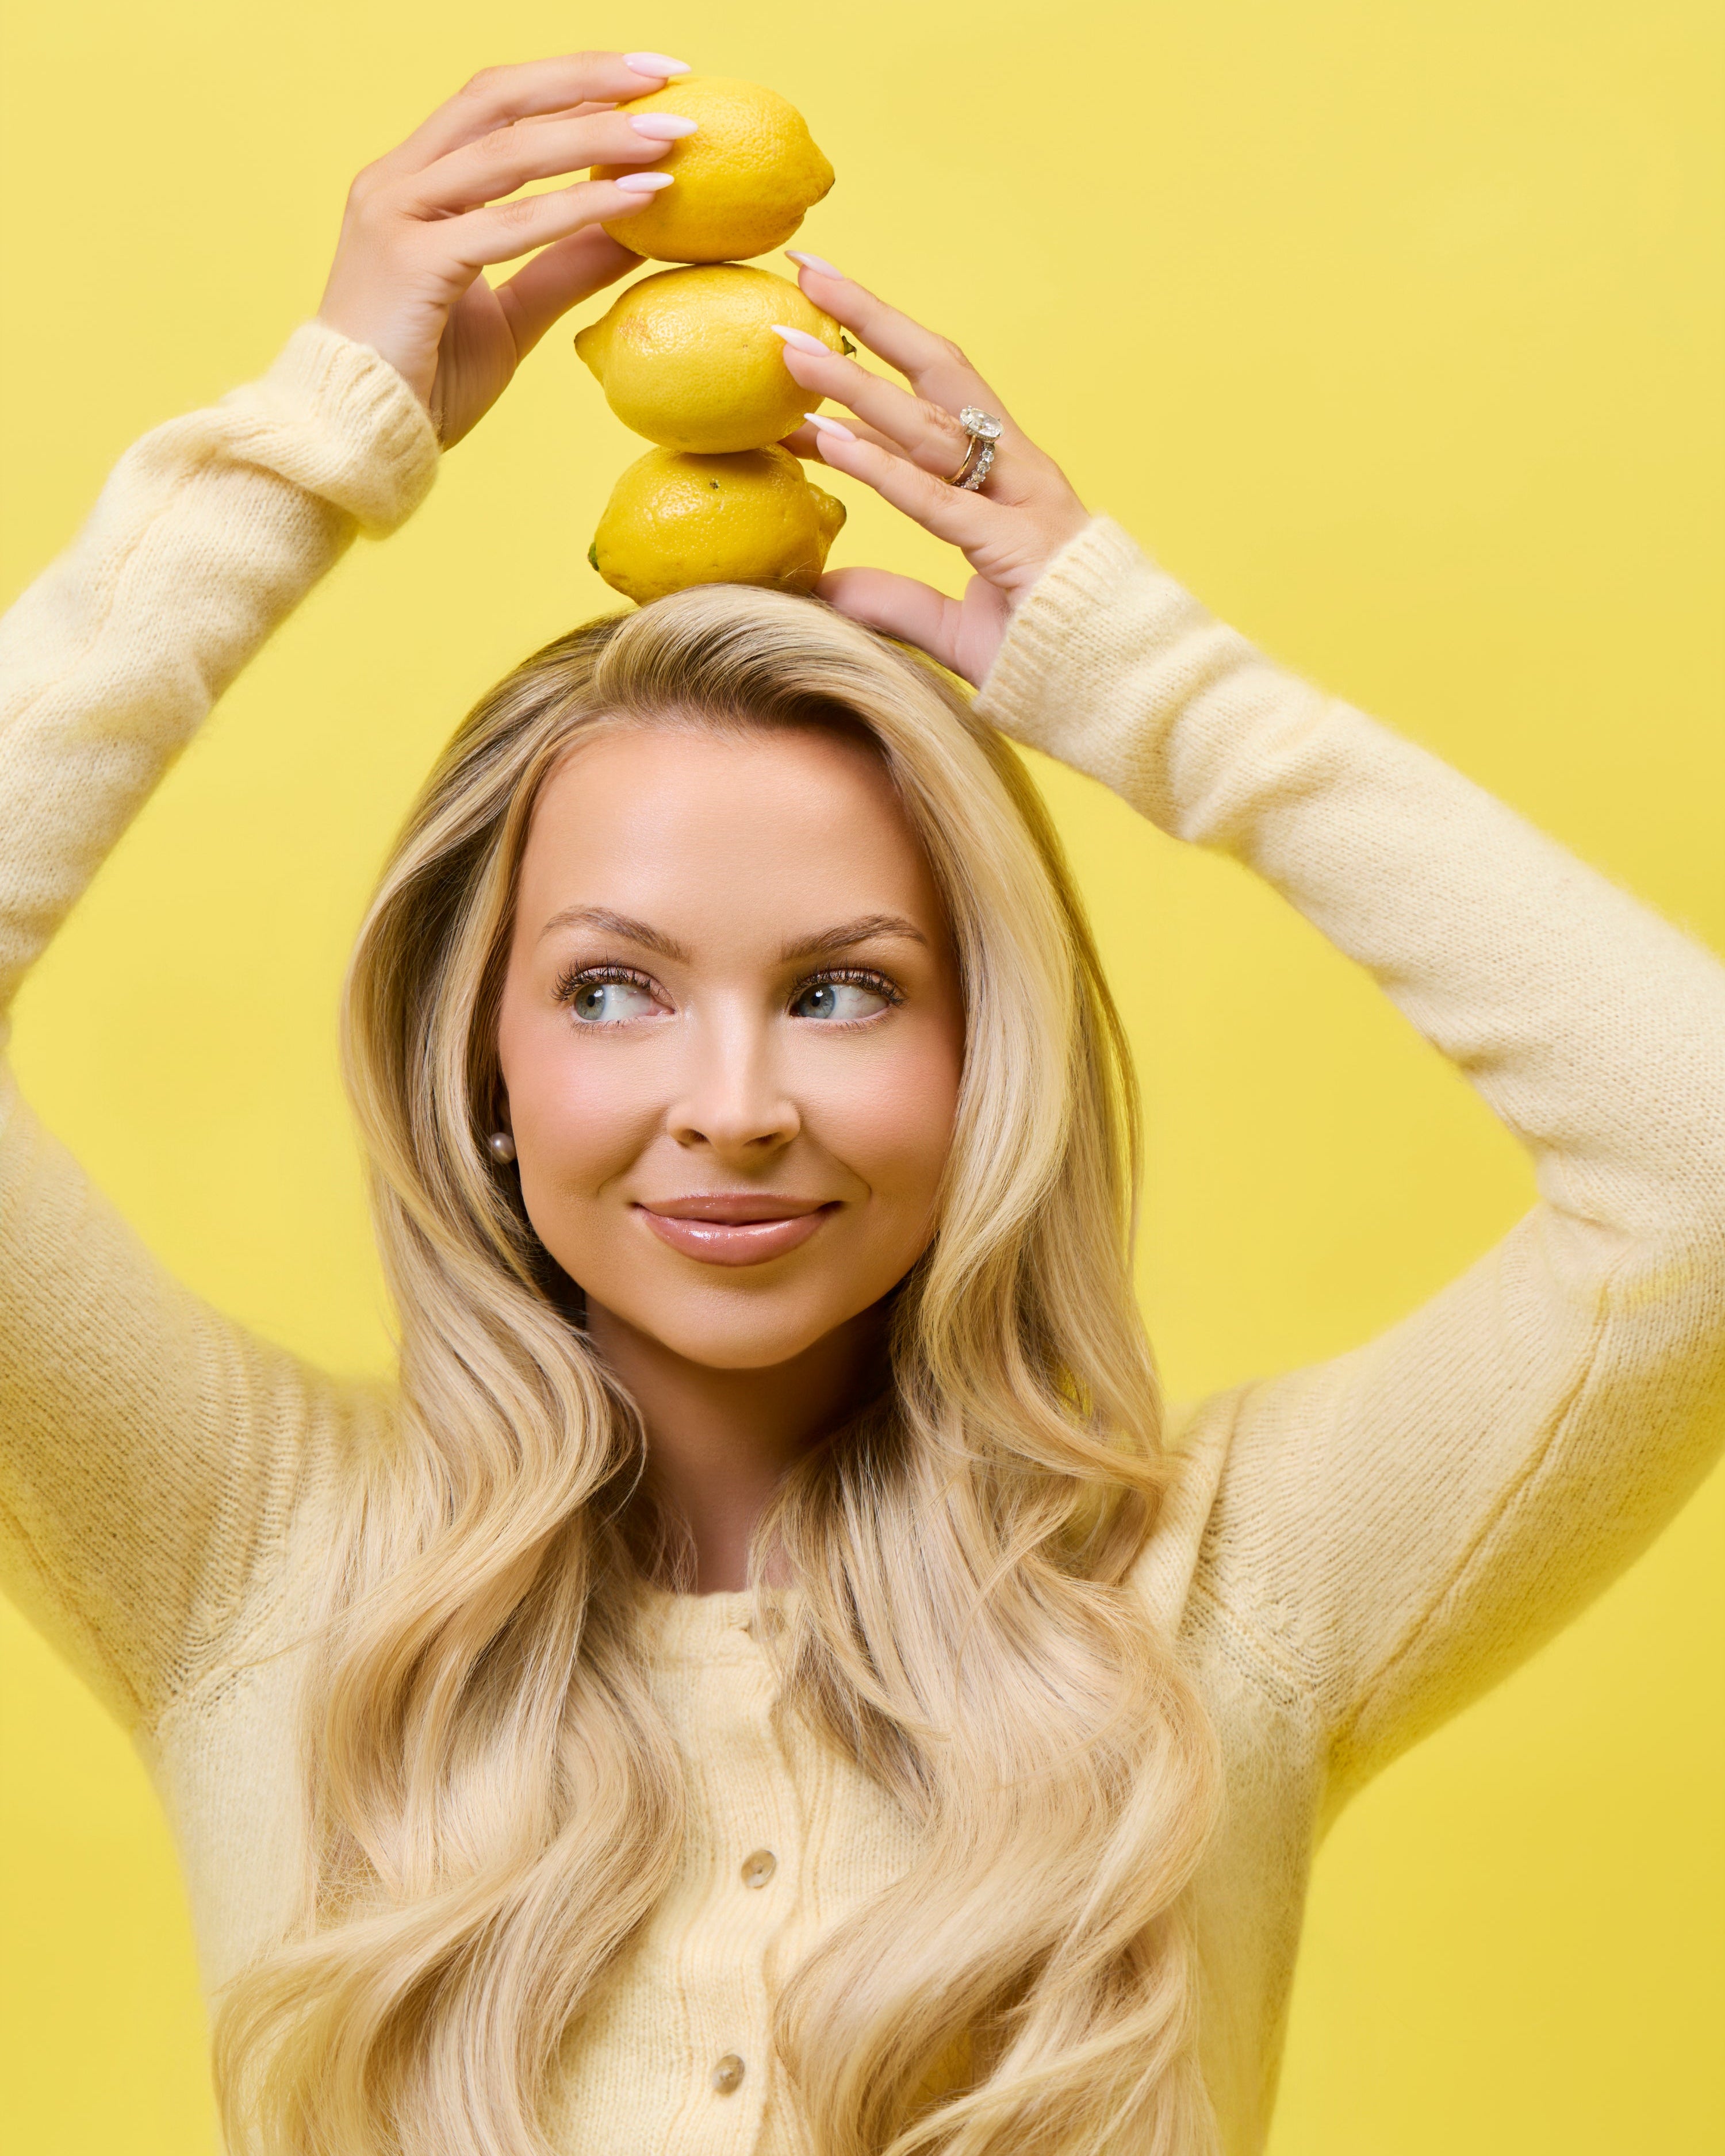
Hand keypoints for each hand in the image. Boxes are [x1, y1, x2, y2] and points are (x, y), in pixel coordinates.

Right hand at [316, 51, 692, 447]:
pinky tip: (641, 199)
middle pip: (500, 97)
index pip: (495, 104)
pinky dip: (582, 207)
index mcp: (411, 183)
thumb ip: (562, 267)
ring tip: (673, 135)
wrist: (359, 441)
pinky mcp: (412, 263)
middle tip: (668, 75)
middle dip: (588, 77)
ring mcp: (397, 217)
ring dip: (600, 136)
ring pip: (510, 152)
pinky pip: (511, 226)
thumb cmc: (424, 385)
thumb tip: (634, 232)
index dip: (571, 82)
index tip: (647, 78)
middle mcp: (397, 183)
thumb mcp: (512, 318)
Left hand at [776, 266, 1091, 685]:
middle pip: (940, 373)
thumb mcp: (954, 628)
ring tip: (790, 349)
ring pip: (931, 423)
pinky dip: (881, 465)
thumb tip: (825, 585)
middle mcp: (1019, 475)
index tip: (813, 321)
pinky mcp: (1017, 548)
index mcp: (1011, 483)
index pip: (935, 400)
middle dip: (872, 318)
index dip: (878, 352)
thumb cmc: (1053, 659)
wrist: (1126, 697)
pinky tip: (828, 437)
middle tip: (809, 270)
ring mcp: (1023, 505)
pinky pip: (938, 499)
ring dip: (855, 382)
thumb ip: (894, 601)